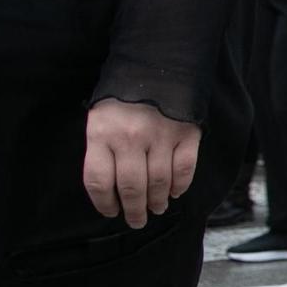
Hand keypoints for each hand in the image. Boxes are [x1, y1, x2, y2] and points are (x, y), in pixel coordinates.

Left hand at [83, 99, 199, 228]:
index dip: (104, 203)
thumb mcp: (99, 119)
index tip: (111, 211)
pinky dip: (181, 185)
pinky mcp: (186, 134)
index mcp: (102, 134)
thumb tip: (113, 190)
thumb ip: (102, 150)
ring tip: (157, 208)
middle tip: (137, 220)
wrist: (155, 66)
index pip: (99, 181)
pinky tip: (176, 192)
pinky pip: (185, 169)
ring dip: (158, 201)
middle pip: (132, 187)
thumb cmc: (122, 99)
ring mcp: (160, 136)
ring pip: (159, 182)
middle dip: (134, 210)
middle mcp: (130, 137)